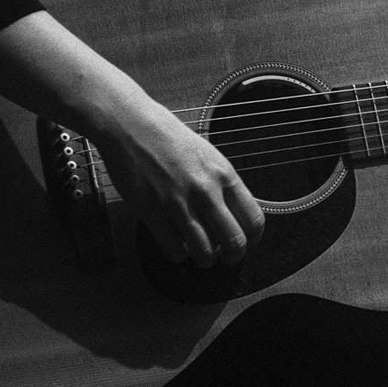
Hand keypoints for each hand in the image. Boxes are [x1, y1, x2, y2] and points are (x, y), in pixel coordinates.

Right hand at [94, 98, 265, 268]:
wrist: (133, 127)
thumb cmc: (170, 138)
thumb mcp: (209, 156)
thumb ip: (223, 184)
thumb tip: (236, 213)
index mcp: (224, 175)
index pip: (254, 219)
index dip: (253, 239)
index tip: (247, 243)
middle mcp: (206, 192)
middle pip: (234, 243)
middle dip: (233, 256)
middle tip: (226, 257)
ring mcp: (179, 204)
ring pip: (204, 253)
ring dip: (205, 259)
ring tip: (201, 254)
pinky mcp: (152, 213)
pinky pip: (174, 250)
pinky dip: (178, 254)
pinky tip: (177, 244)